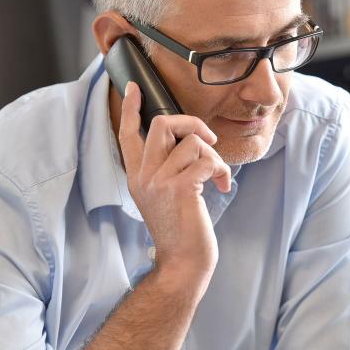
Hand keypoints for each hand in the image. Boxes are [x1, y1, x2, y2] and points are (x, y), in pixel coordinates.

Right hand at [118, 81, 231, 285]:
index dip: (133, 108)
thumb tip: (187, 139)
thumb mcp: (163, 195)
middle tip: (209, 139)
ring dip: (214, 156)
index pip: (128, 134)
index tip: (135, 88)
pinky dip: (221, 170)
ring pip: (193, 142)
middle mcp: (143, 176)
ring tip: (217, 176)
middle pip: (163, 123)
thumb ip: (166, 167)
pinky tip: (221, 186)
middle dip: (193, 123)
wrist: (183, 262)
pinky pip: (207, 159)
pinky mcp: (180, 188)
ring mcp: (159, 181)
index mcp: (137, 176)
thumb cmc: (181, 228)